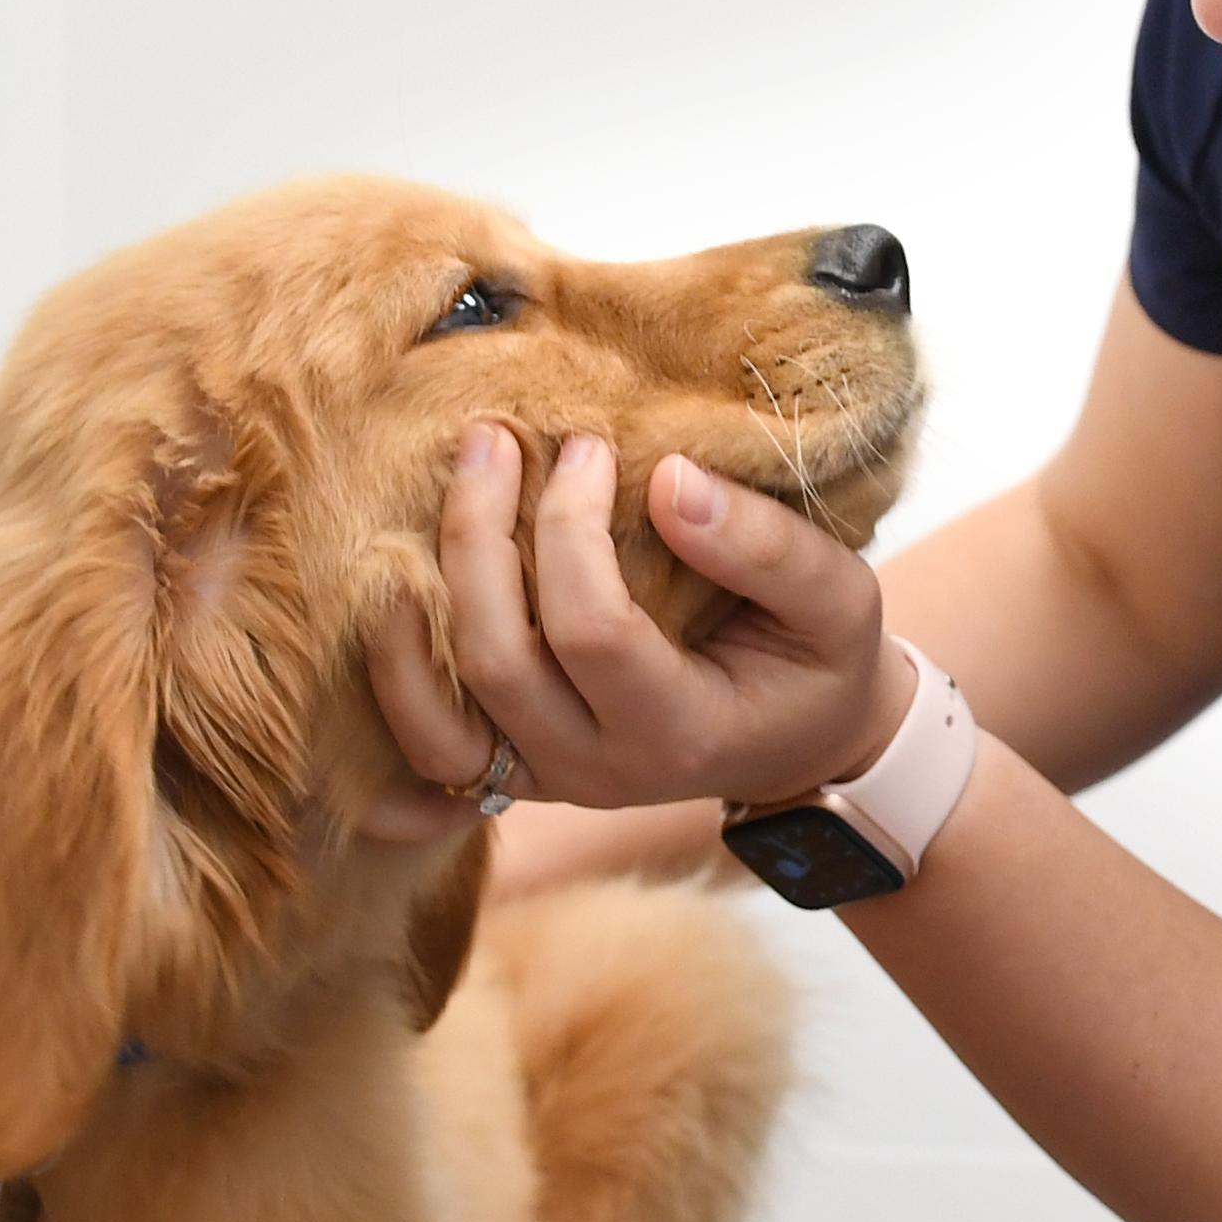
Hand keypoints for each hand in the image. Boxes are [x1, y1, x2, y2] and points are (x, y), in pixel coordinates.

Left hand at [365, 424, 912, 843]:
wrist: (803, 739)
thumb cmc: (818, 658)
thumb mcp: (837, 597)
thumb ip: (765, 546)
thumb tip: (667, 477)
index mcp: (681, 730)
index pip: (593, 631)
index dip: (573, 530)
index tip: (590, 444)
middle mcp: (600, 769)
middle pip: (496, 663)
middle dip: (479, 539)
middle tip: (491, 440)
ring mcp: (548, 780)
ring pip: (437, 724)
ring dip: (410, 618)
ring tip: (415, 514)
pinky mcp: (515, 770)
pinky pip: (427, 760)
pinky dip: (393, 699)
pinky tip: (383, 620)